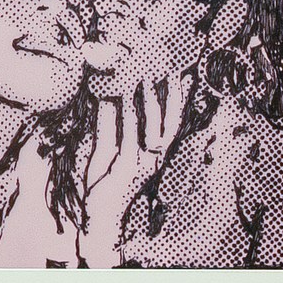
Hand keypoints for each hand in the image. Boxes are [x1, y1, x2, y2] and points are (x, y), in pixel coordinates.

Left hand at [80, 77, 180, 265]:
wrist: (99, 216)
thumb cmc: (104, 183)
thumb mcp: (107, 148)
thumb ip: (109, 125)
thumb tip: (107, 97)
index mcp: (155, 153)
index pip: (171, 121)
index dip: (179, 99)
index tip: (183, 76)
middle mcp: (154, 156)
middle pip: (165, 118)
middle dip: (164, 91)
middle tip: (163, 66)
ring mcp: (141, 162)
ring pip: (147, 124)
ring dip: (144, 98)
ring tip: (140, 74)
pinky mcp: (125, 168)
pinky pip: (126, 137)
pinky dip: (122, 116)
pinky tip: (116, 98)